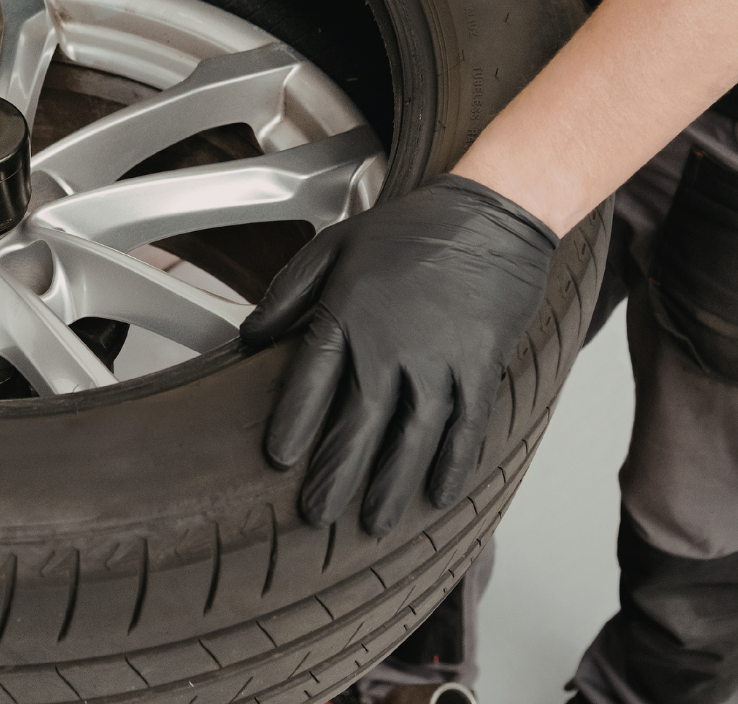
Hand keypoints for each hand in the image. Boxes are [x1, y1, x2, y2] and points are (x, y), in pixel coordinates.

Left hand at [242, 175, 556, 535]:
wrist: (490, 215)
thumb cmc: (409, 230)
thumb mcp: (334, 246)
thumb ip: (288, 293)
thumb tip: (247, 335)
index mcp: (348, 314)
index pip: (311, 381)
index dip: (294, 424)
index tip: (279, 460)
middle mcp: (391, 345)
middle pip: (358, 424)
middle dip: (335, 475)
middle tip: (315, 515)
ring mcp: (439, 361)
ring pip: (411, 438)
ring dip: (390, 485)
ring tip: (371, 523)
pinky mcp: (480, 369)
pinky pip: (465, 428)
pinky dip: (452, 465)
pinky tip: (436, 496)